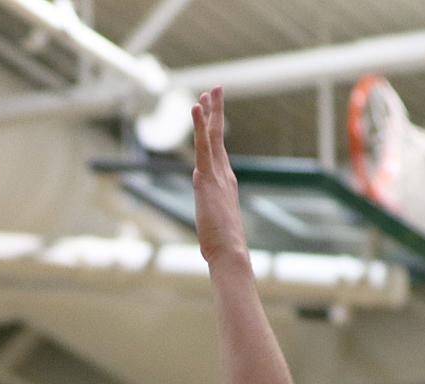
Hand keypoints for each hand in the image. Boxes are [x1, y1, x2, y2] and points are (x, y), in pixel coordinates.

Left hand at [190, 86, 249, 268]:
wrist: (230, 251)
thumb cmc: (222, 245)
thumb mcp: (214, 223)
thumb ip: (210, 212)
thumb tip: (207, 216)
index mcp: (225, 182)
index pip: (218, 149)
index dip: (214, 129)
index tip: (211, 111)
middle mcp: (223, 174)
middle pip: (218, 135)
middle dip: (216, 111)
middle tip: (215, 89)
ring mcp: (216, 174)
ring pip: (212, 135)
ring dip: (209, 112)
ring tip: (207, 91)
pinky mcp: (206, 178)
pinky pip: (202, 145)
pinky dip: (199, 125)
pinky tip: (195, 108)